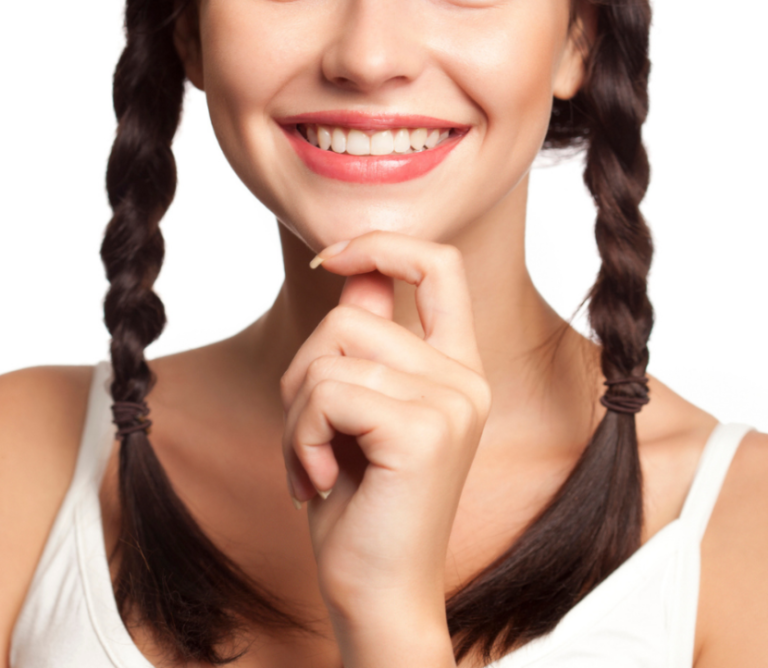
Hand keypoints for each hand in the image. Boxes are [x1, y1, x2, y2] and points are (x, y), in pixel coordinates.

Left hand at [280, 232, 490, 664]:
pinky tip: (319, 481)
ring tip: (314, 463)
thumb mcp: (357, 409)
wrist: (377, 595)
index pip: (441, 264)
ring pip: (330, 354)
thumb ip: (364, 340)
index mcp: (457, 367)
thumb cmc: (362, 504)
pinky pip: (327, 392)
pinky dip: (299, 436)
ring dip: (295, 414)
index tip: (330, 257)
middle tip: (308, 437)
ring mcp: (453, 401)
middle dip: (301, 373)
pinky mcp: (425, 429)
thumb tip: (351, 272)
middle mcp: (466, 378)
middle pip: (350, 315)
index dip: (382, 244)